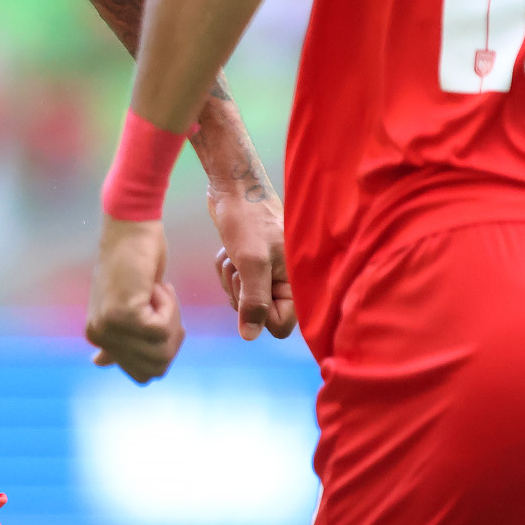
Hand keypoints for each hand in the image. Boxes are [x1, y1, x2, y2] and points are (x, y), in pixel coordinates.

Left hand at [86, 217, 183, 383]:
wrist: (132, 226)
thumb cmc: (136, 262)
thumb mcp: (128, 305)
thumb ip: (117, 338)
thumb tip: (99, 364)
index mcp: (98, 338)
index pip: (144, 375)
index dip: (165, 348)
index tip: (157, 315)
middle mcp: (98, 336)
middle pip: (157, 368)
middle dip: (172, 336)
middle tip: (160, 302)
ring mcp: (109, 327)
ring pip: (162, 350)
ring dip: (172, 318)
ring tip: (155, 292)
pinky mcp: (123, 314)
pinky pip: (163, 329)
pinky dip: (170, 306)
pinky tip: (155, 286)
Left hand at [208, 187, 296, 340]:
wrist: (236, 186)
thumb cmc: (247, 220)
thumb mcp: (252, 263)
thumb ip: (254, 302)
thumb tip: (250, 337)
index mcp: (297, 283)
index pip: (279, 326)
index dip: (259, 312)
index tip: (252, 287)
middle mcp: (287, 281)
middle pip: (257, 314)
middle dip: (241, 291)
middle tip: (242, 265)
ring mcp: (270, 272)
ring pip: (243, 298)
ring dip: (232, 277)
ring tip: (235, 252)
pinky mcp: (254, 264)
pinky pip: (235, 282)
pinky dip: (227, 267)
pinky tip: (229, 248)